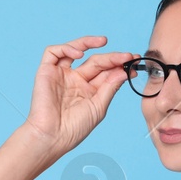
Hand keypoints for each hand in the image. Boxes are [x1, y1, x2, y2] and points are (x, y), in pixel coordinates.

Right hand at [19, 36, 135, 162]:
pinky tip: (80, 54)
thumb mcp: (98, 107)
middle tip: (127, 56)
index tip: (134, 62)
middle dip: (112, 57)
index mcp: (88, 91)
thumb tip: (124, 70)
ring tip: (104, 42)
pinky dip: (67, 48)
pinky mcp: (46, 72)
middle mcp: (75, 81)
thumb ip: (110, 87)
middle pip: (96, 61)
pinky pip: (54, 52)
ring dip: (90, 43)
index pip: (106, 72)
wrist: (51, 137)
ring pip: (76, 50)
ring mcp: (61, 75)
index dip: (119, 65)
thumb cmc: (74, 128)